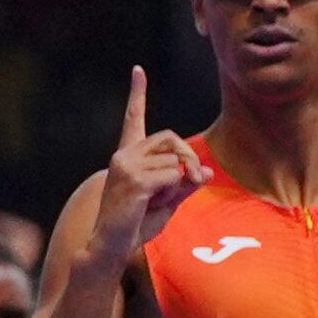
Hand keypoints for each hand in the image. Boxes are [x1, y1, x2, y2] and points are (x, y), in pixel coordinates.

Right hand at [94, 67, 210, 261]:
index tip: (138, 70)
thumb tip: (207, 172)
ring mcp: (126, 165)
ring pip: (174, 160)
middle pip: (169, 138)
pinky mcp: (134, 179)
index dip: (137, 94)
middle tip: (194, 179)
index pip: (133, 119)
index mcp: (128, 157)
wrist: (109, 247)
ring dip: (178, 182)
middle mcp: (124, 155)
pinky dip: (173, 190)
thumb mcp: (166, 203)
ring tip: (158, 202)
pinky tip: (153, 204)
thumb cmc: (134, 227)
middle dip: (187, 157)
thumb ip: (184, 185)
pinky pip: (172, 175)